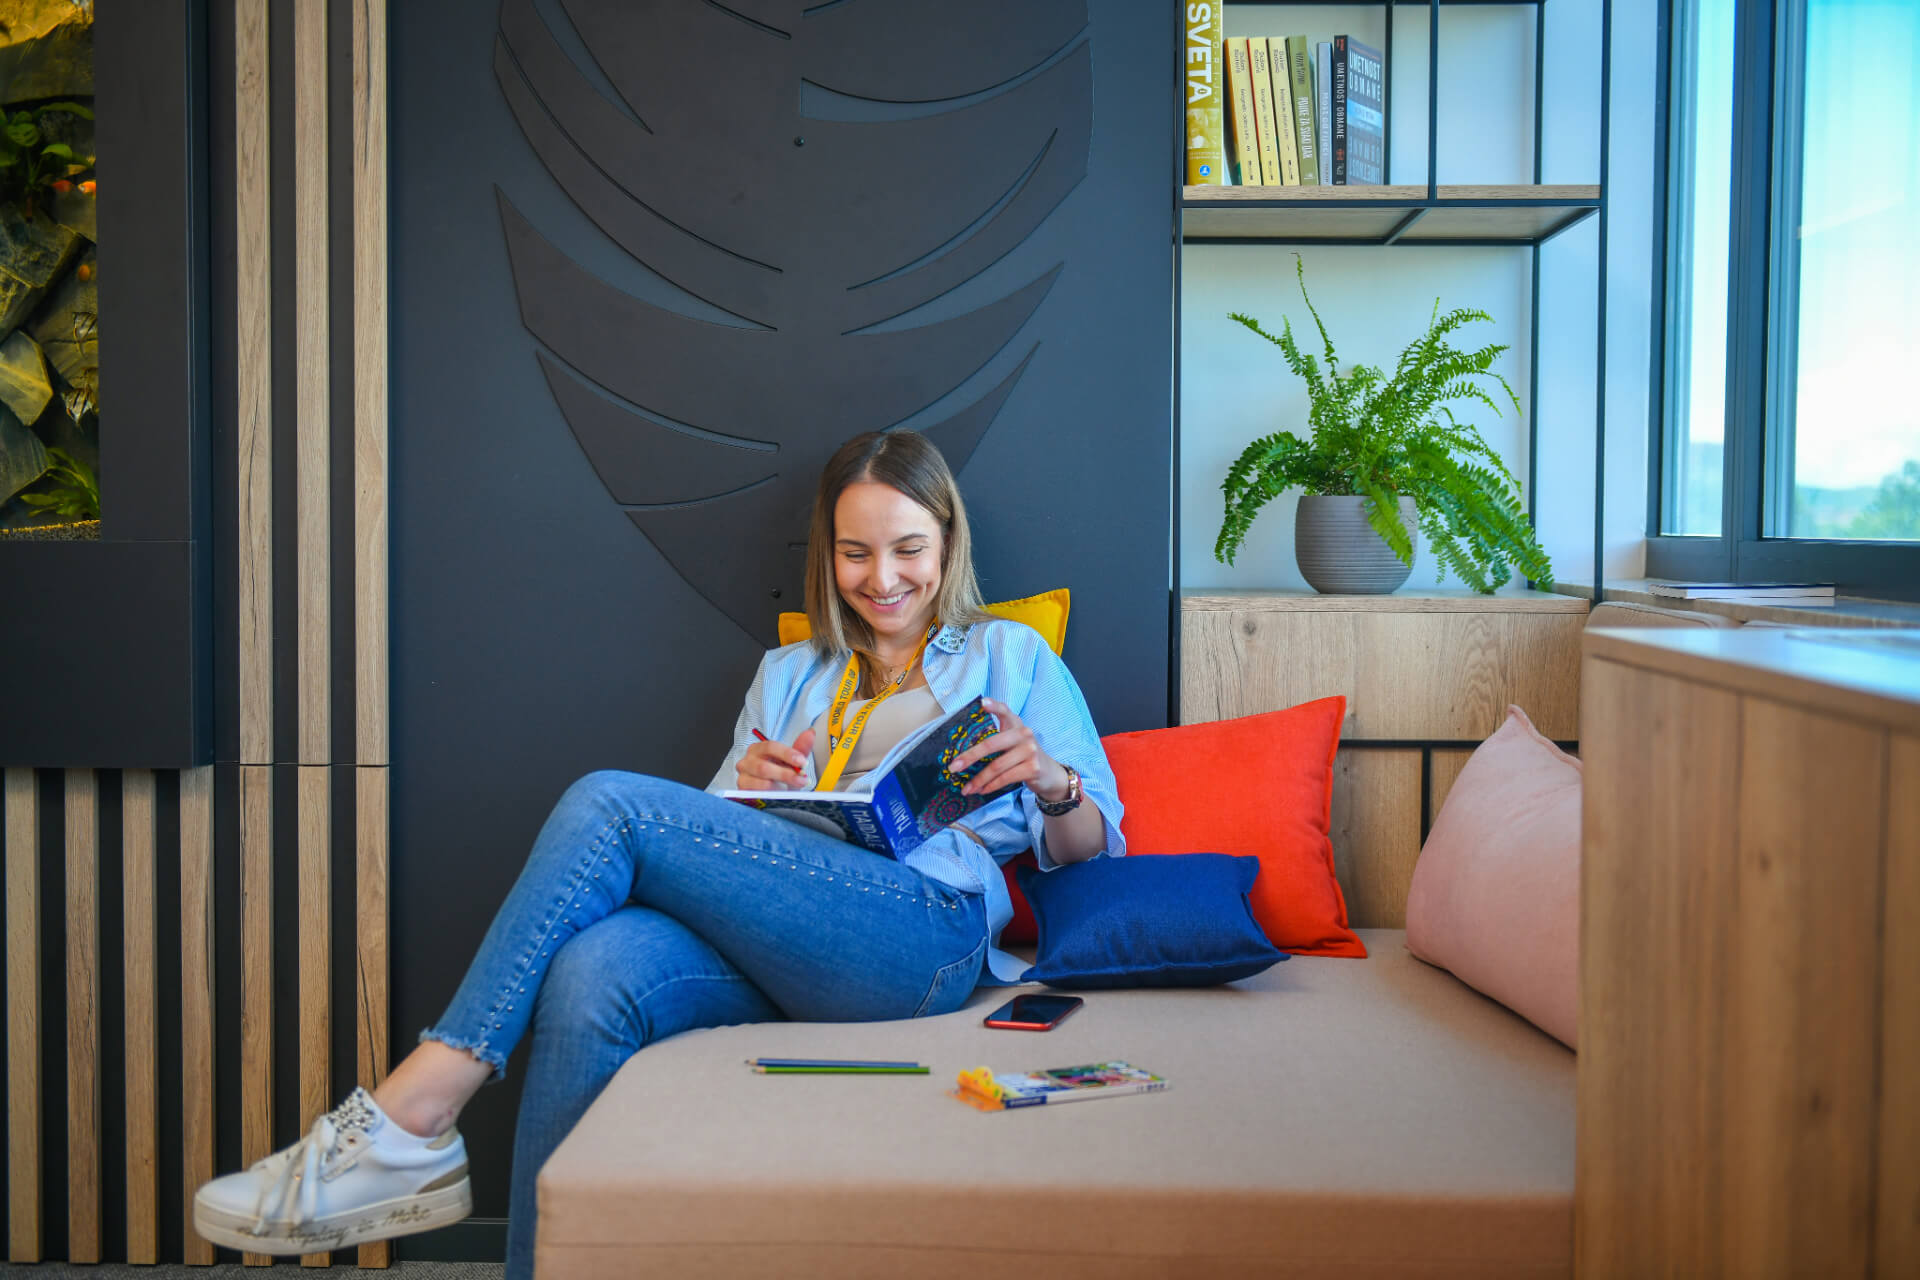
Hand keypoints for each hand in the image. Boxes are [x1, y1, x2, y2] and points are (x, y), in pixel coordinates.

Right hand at [735, 729, 814, 790]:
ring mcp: (743, 776)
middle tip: (801, 779)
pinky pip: (756, 793)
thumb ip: (801, 748)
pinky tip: (778, 795)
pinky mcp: (743, 790)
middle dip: (785, 774)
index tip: (802, 762)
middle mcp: (748, 761)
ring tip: (791, 789)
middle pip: (764, 767)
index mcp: (759, 749)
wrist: (774, 793)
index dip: (787, 754)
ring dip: (779, 786)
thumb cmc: (781, 775)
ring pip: (760, 782)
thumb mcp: (792, 762)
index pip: (770, 747)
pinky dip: (769, 794)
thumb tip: (810, 733)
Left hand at [951, 698, 1070, 801]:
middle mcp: (1025, 734)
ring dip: (978, 780)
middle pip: (991, 744)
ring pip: (996, 766)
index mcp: (1016, 724)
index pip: (1005, 711)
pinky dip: (990, 786)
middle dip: (969, 757)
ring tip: (966, 788)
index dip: (993, 706)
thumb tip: (963, 756)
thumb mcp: (1013, 743)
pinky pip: (1005, 778)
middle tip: (953, 767)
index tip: (982, 703)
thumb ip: (995, 741)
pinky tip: (982, 790)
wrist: (1050, 774)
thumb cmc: (1023, 757)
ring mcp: (1030, 751)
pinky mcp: (1033, 768)